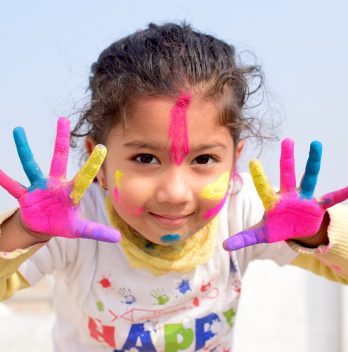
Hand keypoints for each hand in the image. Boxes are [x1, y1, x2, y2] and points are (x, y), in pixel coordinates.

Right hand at [0, 117, 120, 242]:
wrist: (43, 226)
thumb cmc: (63, 223)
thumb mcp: (80, 229)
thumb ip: (97, 231)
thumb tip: (118, 238)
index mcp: (71, 191)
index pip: (84, 176)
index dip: (92, 164)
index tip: (102, 148)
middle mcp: (55, 184)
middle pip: (59, 158)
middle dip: (61, 140)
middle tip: (63, 119)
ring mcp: (39, 187)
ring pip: (31, 165)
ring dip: (24, 149)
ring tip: (18, 130)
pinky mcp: (25, 195)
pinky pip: (13, 186)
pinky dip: (4, 179)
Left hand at [223, 138, 347, 250]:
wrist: (296, 230)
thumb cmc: (277, 228)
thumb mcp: (261, 234)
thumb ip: (244, 238)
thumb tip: (224, 246)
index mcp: (273, 202)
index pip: (264, 188)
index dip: (260, 176)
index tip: (253, 161)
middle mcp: (288, 196)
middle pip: (287, 175)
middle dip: (287, 159)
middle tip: (287, 140)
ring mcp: (304, 199)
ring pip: (309, 178)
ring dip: (313, 163)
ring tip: (316, 144)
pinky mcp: (317, 206)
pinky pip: (330, 198)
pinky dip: (341, 194)